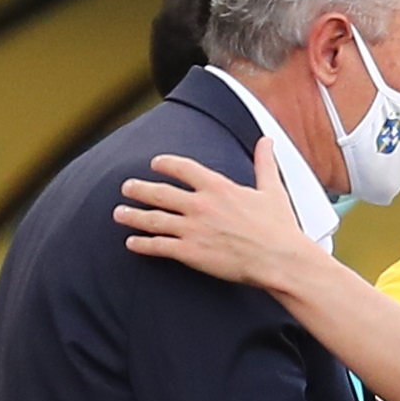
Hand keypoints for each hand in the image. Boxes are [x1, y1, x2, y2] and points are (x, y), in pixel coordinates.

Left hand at [113, 139, 304, 287]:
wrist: (280, 259)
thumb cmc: (280, 228)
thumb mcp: (273, 189)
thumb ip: (264, 163)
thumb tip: (267, 141)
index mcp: (219, 187)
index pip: (183, 168)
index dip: (165, 164)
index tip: (155, 164)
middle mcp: (200, 205)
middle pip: (159, 192)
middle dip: (139, 189)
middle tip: (126, 187)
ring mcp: (192, 229)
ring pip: (152, 219)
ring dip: (132, 215)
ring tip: (119, 213)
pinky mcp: (189, 252)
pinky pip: (158, 246)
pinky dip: (141, 244)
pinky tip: (131, 243)